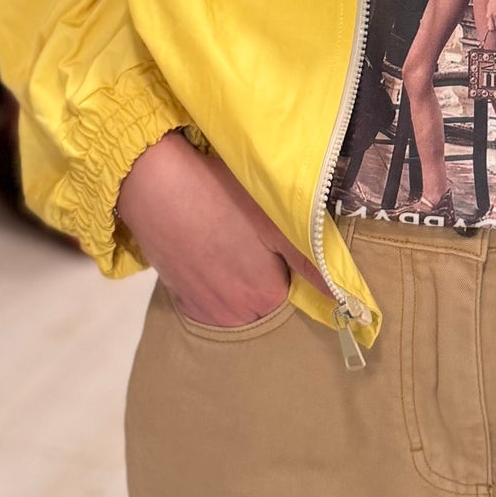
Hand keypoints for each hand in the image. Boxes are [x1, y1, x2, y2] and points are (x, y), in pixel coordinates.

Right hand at [118, 130, 319, 326]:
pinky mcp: (178, 297)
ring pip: (236, 305)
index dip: (290, 268)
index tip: (279, 244)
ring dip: (239, 285)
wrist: (153, 182)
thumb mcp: (272, 219)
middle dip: (266, 279)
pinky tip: (209, 253)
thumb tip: (342, 294)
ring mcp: (203, 308)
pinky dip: (213, 285)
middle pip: (265, 305)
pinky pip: (208, 302)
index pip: (295, 296)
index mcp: (266, 295)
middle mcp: (235, 314)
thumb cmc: (219, 193)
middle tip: (253, 241)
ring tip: (230, 244)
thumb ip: (308, 259)